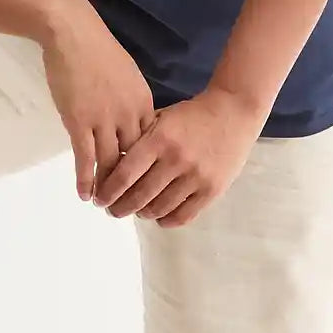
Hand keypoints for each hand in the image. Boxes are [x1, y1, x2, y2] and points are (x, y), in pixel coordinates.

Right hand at [40, 0, 157, 201]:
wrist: (72, 32)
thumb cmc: (97, 50)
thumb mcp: (126, 74)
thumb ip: (132, 100)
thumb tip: (133, 122)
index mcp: (143, 102)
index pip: (151, 145)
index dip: (148, 167)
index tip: (145, 184)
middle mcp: (128, 114)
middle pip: (135, 160)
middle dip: (132, 185)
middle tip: (128, 204)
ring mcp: (104, 119)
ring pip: (110, 164)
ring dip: (108, 188)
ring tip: (105, 205)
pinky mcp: (79, 121)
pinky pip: (85, 158)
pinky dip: (86, 179)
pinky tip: (85, 194)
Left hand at [92, 84, 266, 228]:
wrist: (233, 112)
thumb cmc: (191, 115)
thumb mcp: (161, 119)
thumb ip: (139, 140)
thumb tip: (113, 167)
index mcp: (159, 139)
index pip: (125, 173)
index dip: (108, 191)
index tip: (99, 198)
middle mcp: (176, 160)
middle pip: (139, 195)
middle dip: (120, 207)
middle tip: (112, 210)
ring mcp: (196, 177)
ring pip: (159, 208)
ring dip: (142, 214)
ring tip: (135, 211)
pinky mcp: (212, 190)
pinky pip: (183, 215)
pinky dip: (166, 220)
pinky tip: (158, 216)